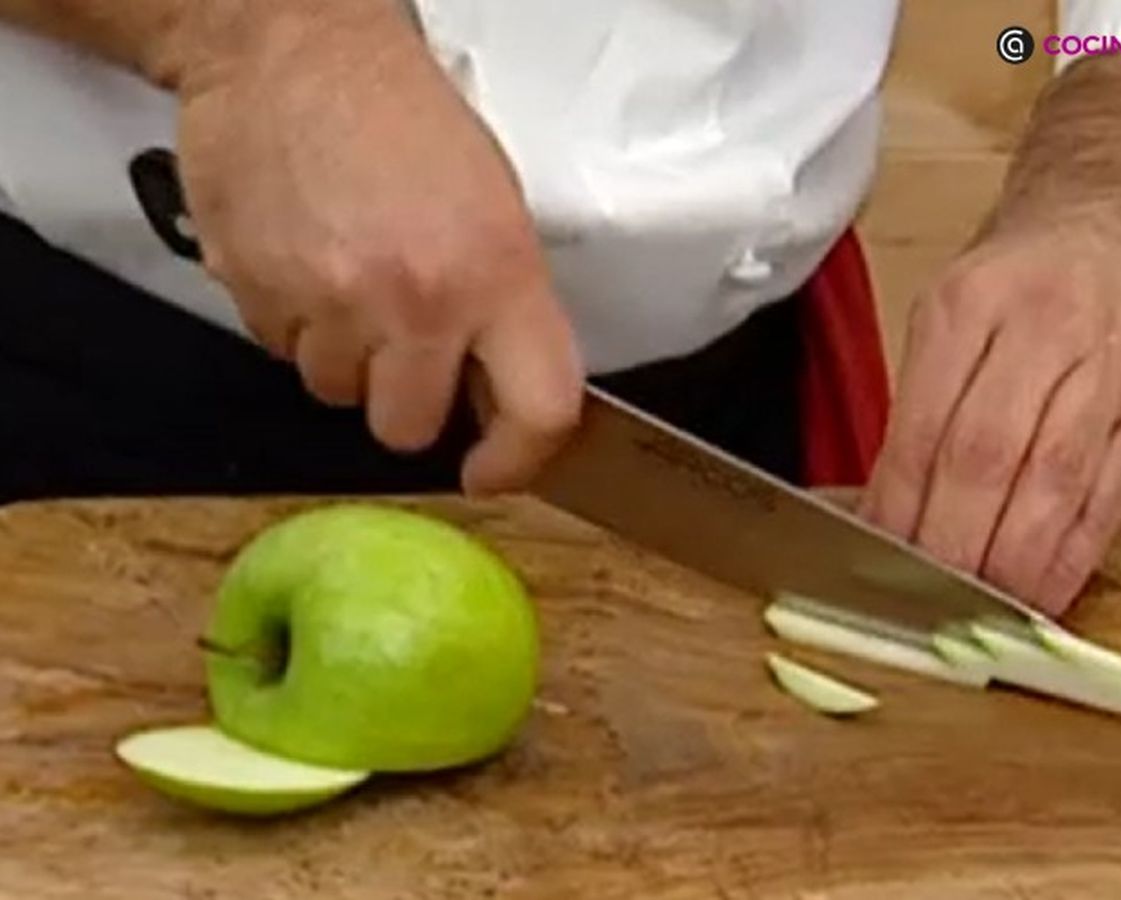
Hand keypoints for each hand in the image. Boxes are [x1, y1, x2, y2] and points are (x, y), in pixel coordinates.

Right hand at [172, 0, 582, 493]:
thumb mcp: (495, 208)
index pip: (537, 410)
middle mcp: (415, 300)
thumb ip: (501, 309)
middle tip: (403, 347)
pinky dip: (294, 325)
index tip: (493, 472)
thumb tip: (493, 392)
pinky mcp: (256, 295)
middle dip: (404, 402)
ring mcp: (329, 302)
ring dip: (345, 357)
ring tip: (348, 277)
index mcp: (497, 274)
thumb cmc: (401, 118)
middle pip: (406, 430)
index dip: (518, 461)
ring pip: (336, 394)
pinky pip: (280, 352)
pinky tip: (305, 262)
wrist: (290, 50)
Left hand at [860, 224, 1120, 614]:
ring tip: (975, 606)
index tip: (876, 553)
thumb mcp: (947, 316)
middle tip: (920, 593)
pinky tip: (1037, 592)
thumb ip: (917, 406)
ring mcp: (1109, 373)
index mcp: (973, 304)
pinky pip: (1109, 499)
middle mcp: (1046, 332)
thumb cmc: (1018, 282)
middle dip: (950, 540)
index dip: (900, 503)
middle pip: (987, 457)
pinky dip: (1069, 557)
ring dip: (1010, 561)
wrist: (1118, 230)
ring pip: (1054, 485)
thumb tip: (880, 511)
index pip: (926, 424)